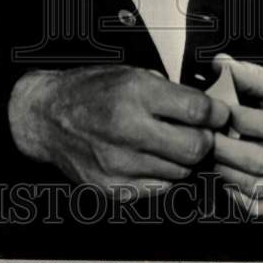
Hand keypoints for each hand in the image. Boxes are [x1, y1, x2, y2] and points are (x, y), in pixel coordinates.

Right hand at [8, 64, 229, 200]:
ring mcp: (119, 163)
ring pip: (181, 172)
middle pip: (196, 148)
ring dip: (183, 159)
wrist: (45, 116)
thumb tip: (208, 109)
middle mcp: (127, 128)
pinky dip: (163, 175)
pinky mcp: (112, 187)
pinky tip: (150, 158)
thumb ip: (169, 92)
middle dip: (205, 140)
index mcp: (134, 93)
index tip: (217, 114)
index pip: (197, 111)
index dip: (216, 114)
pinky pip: (159, 188)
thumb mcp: (130, 73)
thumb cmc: (89, 91)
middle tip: (199, 133)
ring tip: (168, 144)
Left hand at [212, 54, 262, 213]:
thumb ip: (250, 75)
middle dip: (225, 151)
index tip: (215, 113)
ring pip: (261, 187)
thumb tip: (218, 65)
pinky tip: (228, 178)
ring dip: (228, 174)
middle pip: (262, 160)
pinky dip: (240, 197)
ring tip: (213, 157)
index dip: (235, 121)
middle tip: (205, 139)